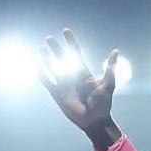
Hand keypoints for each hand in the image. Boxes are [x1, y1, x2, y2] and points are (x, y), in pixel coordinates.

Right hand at [38, 29, 120, 146]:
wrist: (94, 120)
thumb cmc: (103, 104)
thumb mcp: (108, 85)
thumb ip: (110, 68)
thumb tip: (115, 51)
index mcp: (84, 72)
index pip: (76, 53)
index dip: (71, 42)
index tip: (65, 31)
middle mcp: (73, 76)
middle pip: (62, 58)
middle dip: (56, 48)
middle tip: (48, 38)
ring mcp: (64, 84)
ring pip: (53, 68)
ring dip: (47, 58)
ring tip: (41, 48)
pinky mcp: (58, 94)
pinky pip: (47, 82)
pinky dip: (41, 75)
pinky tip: (36, 67)